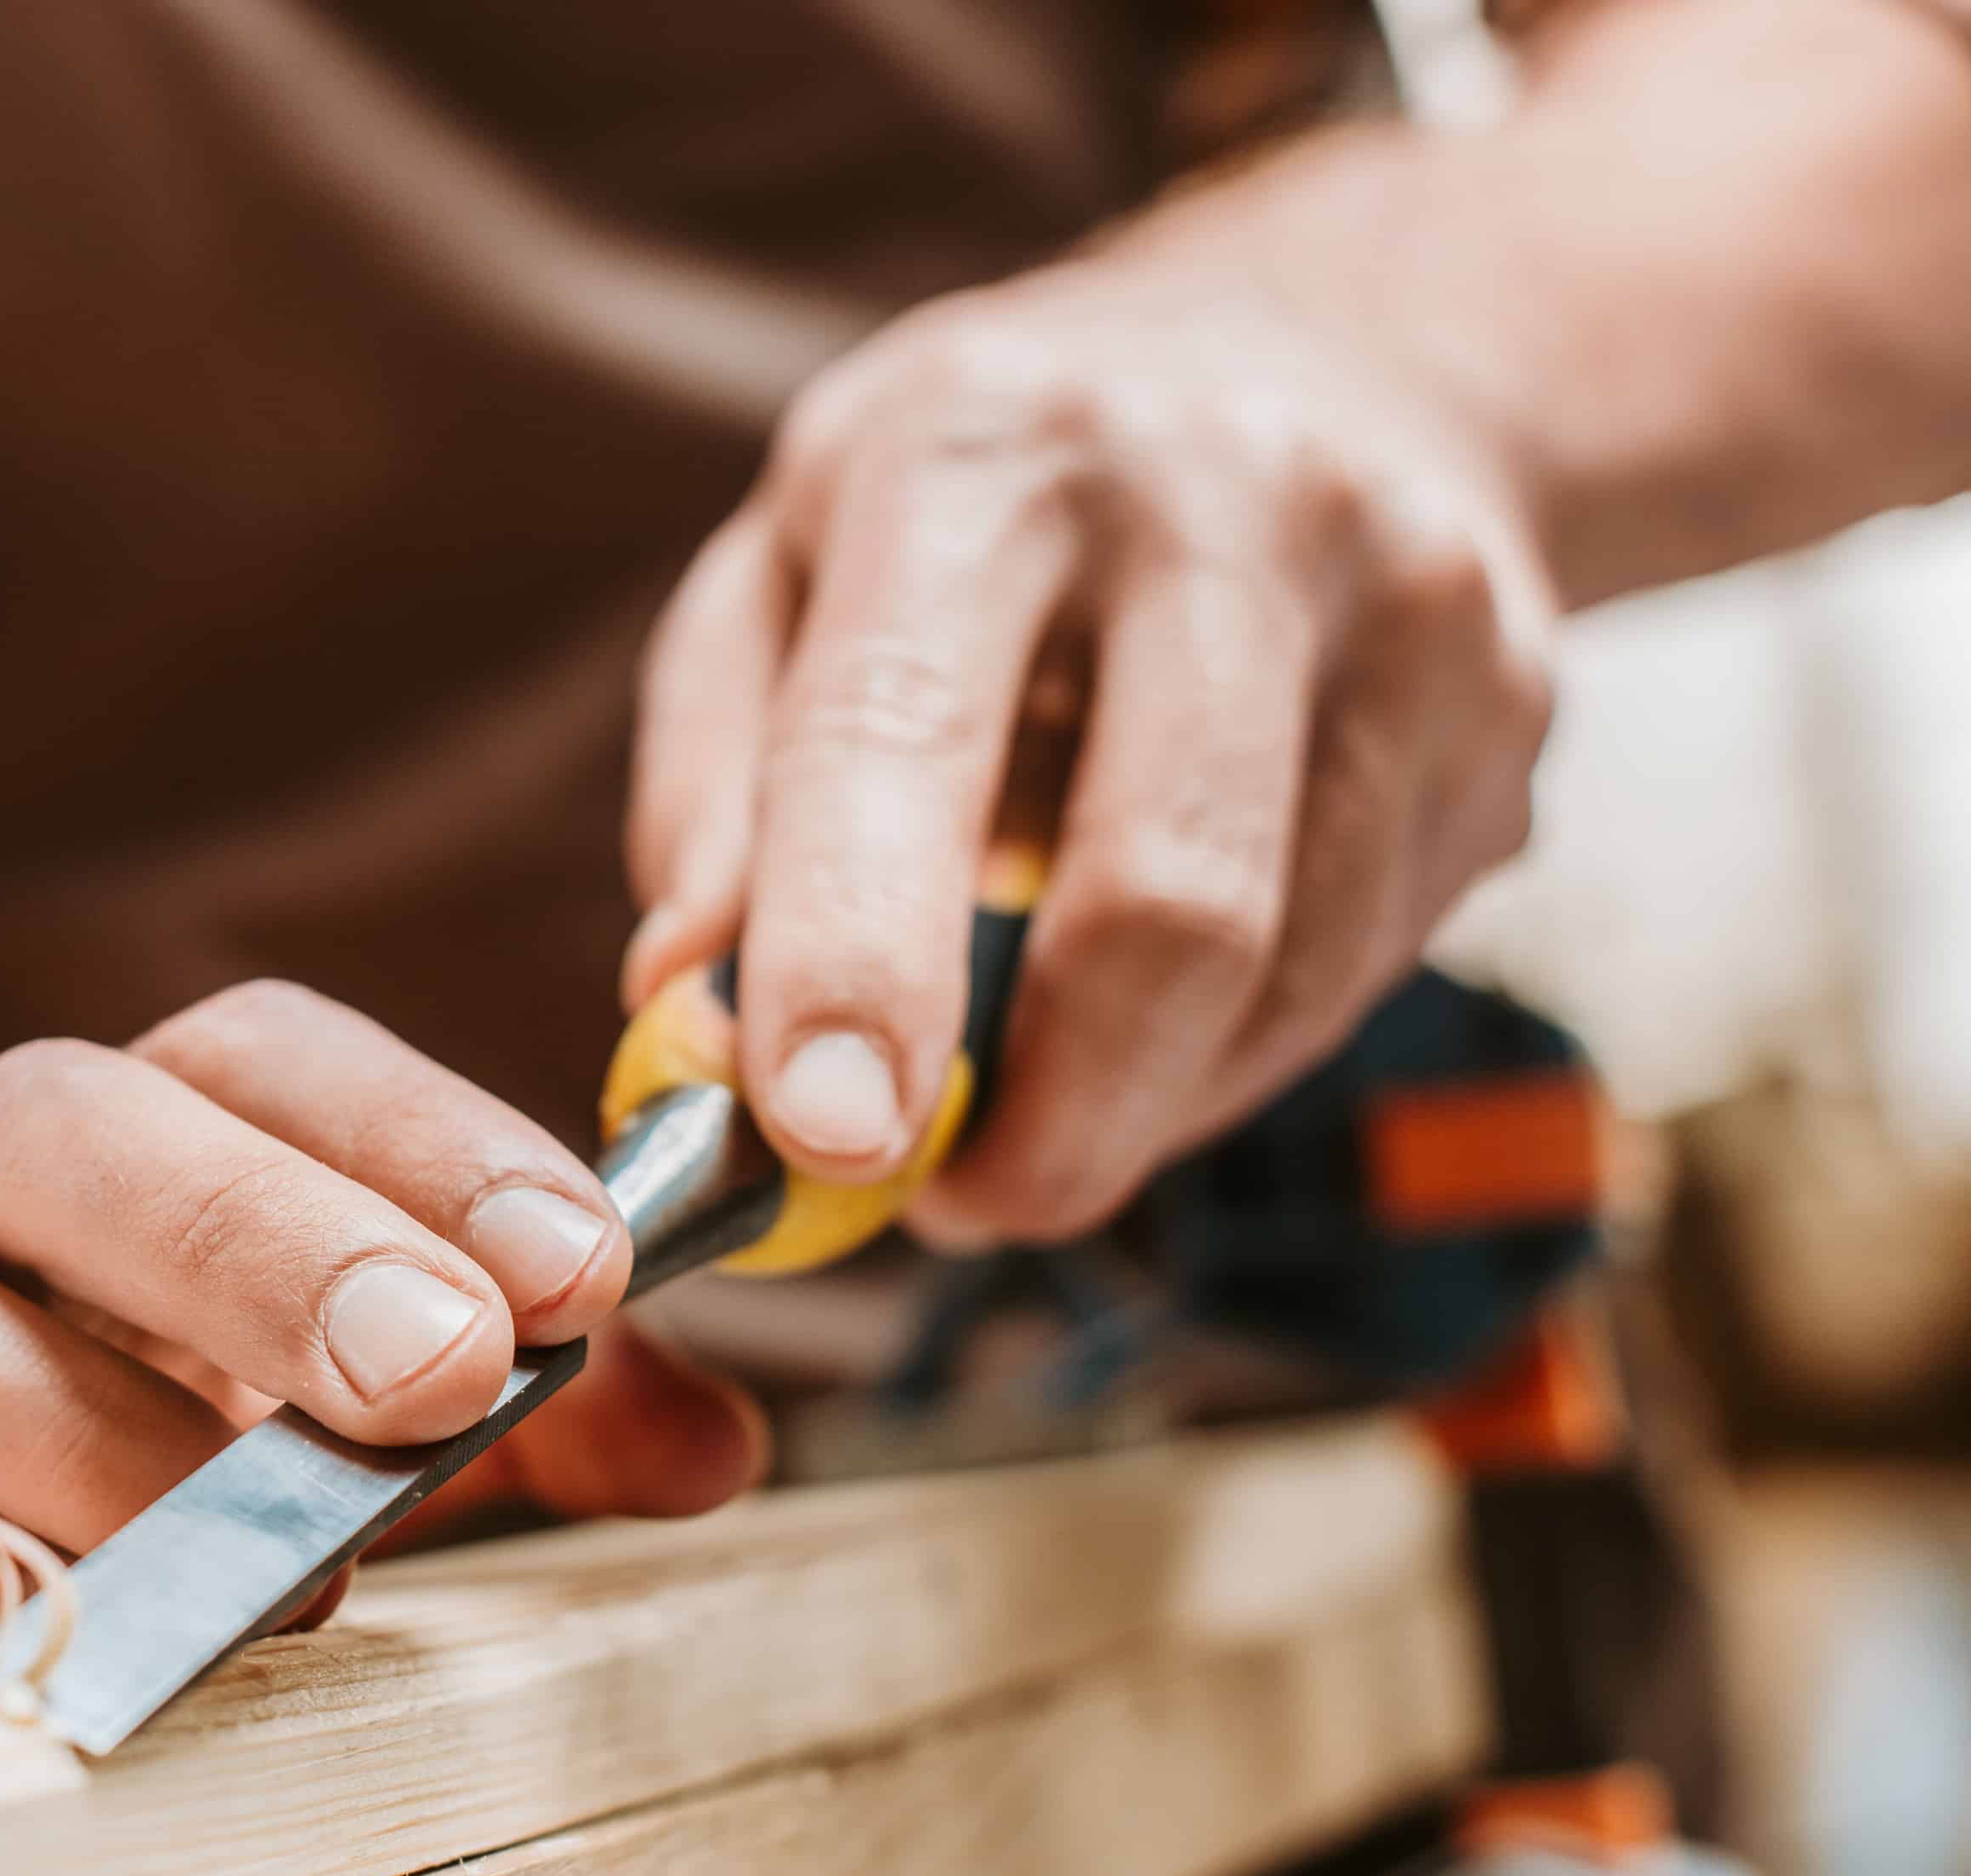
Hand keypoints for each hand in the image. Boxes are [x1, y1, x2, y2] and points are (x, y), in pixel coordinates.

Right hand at [0, 981, 766, 1720]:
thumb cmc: (56, 1508)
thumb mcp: (293, 1444)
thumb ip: (511, 1431)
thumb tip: (718, 1442)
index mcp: (75, 1166)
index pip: (235, 1056)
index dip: (411, 1129)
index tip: (581, 1266)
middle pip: (49, 1129)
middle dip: (263, 1238)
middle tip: (449, 1372)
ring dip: (96, 1438)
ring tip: (284, 1570)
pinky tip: (13, 1633)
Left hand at [625, 220, 1560, 1242]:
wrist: (1339, 348)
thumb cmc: (990, 500)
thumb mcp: (790, 566)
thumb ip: (717, 786)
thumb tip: (683, 1013)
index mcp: (983, 449)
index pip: (904, 734)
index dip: (859, 959)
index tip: (815, 1140)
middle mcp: (1217, 501)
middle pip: (1163, 896)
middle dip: (1052, 1117)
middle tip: (954, 1208)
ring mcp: (1406, 600)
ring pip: (1289, 971)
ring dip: (1144, 1109)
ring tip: (1040, 1113)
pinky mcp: (1511, 708)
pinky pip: (1368, 966)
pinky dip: (1239, 1052)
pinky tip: (1169, 1012)